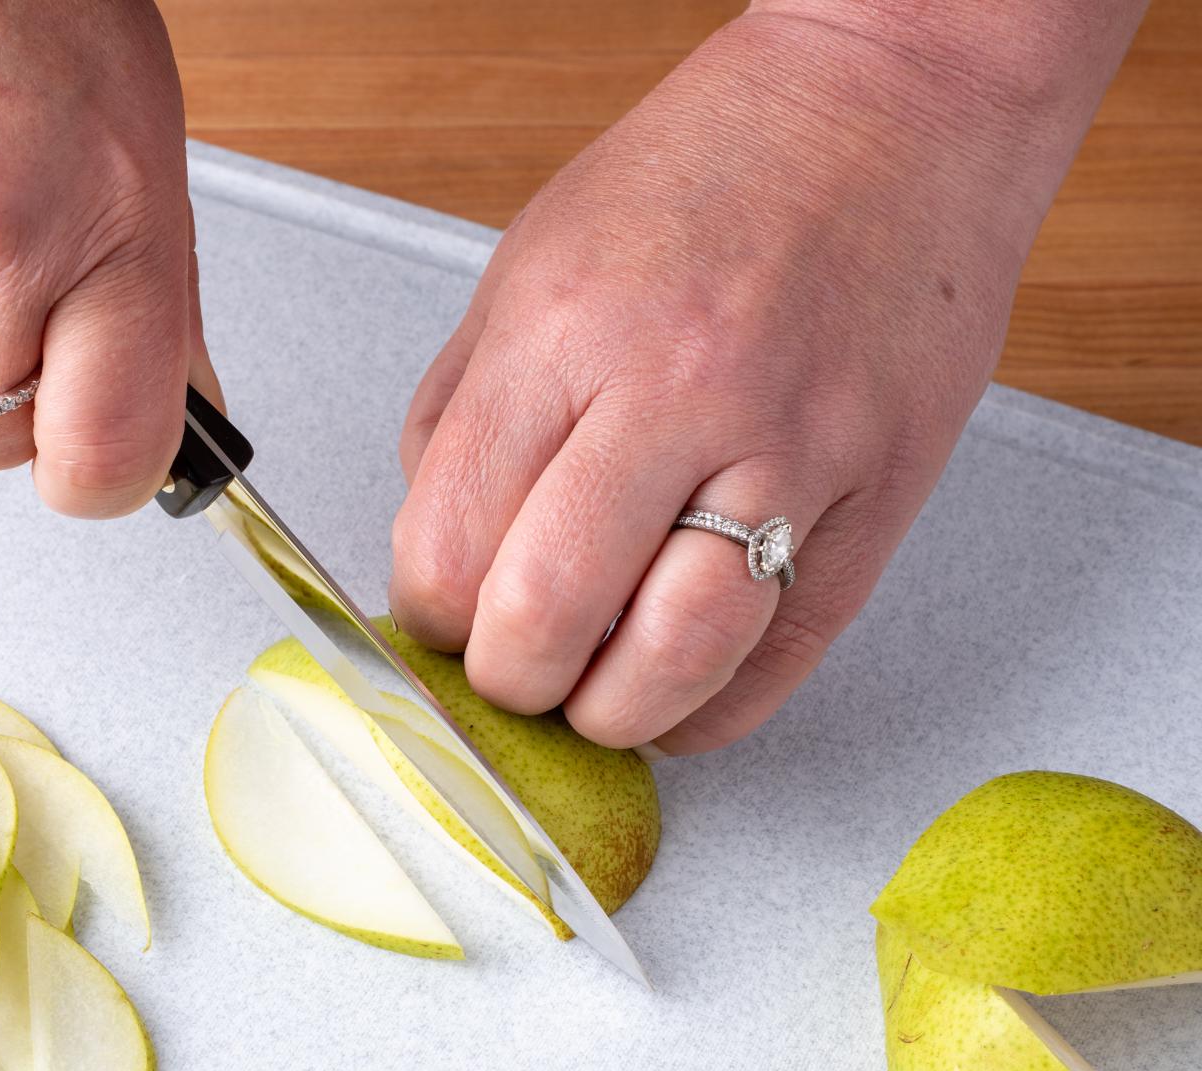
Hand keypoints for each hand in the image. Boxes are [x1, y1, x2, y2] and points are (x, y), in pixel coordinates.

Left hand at [388, 5, 1139, 755]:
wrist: (897, 102)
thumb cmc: (710, 171)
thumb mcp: (528, 262)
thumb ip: (462, 411)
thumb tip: (434, 552)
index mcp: (564, 332)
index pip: (449, 544)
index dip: (429, 615)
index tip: (441, 619)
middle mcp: (677, 393)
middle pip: (548, 618)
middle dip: (508, 678)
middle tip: (512, 666)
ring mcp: (792, 449)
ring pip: (674, 659)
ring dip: (610, 711)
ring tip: (592, 690)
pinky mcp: (881, 493)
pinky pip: (785, 656)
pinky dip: (713, 708)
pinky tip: (677, 693)